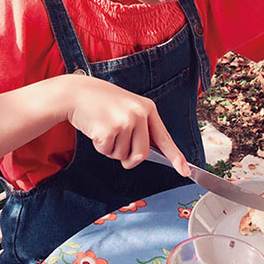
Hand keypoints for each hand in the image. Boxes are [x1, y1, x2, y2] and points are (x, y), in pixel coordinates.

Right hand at [64, 75, 190, 174]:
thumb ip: (140, 128)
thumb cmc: (103, 102)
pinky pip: (107, 152)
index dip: (176, 157)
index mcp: (148, 109)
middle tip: (117, 142)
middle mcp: (139, 115)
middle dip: (128, 157)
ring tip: (105, 127)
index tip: (185, 171)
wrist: (78, 92)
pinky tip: (96, 129)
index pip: (164, 138)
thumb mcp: (128, 108)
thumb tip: (144, 155)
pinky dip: (100, 146)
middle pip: (142, 155)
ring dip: (111, 149)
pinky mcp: (109, 130)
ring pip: (123, 156)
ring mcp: (125, 122)